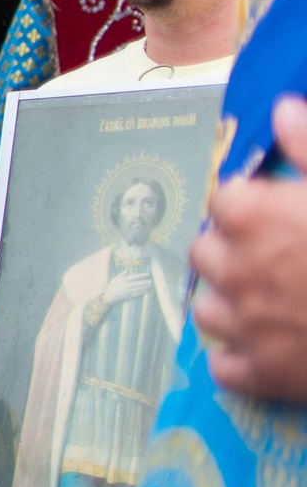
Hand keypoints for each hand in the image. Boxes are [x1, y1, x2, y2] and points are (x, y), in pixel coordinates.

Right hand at [102, 269, 152, 307]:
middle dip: (145, 282)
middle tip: (151, 281)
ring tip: (150, 285)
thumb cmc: (113, 287)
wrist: (109, 297)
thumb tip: (128, 269)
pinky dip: (141, 293)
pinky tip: (145, 291)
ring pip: (138, 289)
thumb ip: (123, 274)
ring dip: (144, 287)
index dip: (142, 275)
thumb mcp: (116, 279)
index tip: (148, 274)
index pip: (134, 277)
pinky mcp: (128, 296)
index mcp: (123, 280)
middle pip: (137, 283)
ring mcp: (127, 291)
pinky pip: (136, 294)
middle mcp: (126, 285)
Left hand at [193, 96, 306, 400]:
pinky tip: (272, 344)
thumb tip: (280, 109)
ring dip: (231, 301)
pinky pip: (224, 366)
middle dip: (233, 248)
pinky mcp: (262, 376)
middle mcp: (233, 270)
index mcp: (253, 217)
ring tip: (271, 297)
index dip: (252, 203)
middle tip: (277, 252)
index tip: (278, 210)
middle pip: (205, 251)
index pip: (223, 199)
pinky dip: (241, 357)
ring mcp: (243, 327)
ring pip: (207, 308)